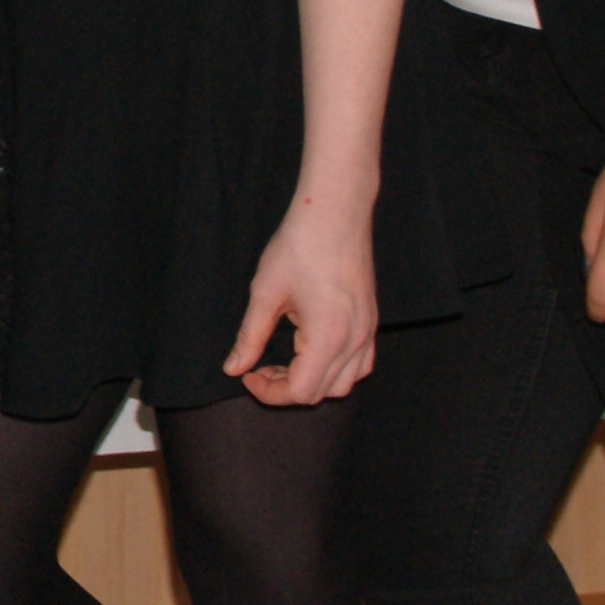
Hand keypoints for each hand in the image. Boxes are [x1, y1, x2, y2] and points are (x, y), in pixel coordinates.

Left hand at [223, 196, 380, 405]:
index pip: (301, 392)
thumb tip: (234, 368)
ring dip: (313, 381)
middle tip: (259, 368)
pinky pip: (360, 363)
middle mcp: (355, 340)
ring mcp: (368, 331)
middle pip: (322, 393)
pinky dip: (336, 368)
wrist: (335, 211)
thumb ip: (249, 337)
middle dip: (287, 388)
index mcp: (329, 337)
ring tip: (284, 360)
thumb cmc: (300, 245)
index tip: (248, 375)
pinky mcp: (371, 320)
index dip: (269, 393)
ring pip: (345, 383)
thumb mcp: (265, 293)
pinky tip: (310, 349)